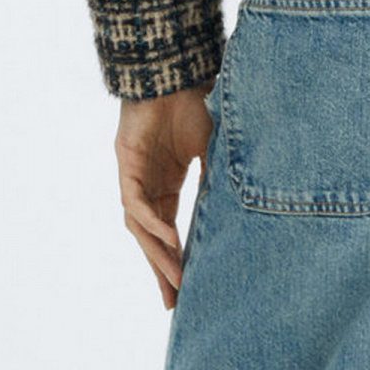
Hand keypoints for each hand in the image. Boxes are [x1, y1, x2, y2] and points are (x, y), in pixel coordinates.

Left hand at [115, 85, 216, 307]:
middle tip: (175, 299)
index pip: (168, 231)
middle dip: (162, 268)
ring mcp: (134, 174)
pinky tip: (168, 240)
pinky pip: (135, 201)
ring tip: (174, 278)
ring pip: (140, 226)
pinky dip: (152, 222)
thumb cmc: (195, 103)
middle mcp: (146, 184)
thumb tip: (243, 211)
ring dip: (157, 253)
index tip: (187, 288)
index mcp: (165, 183)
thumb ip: (219, 180)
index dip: (176, 259)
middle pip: (150, 237)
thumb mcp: (215, 151)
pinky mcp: (126, 162)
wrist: (175, 70)